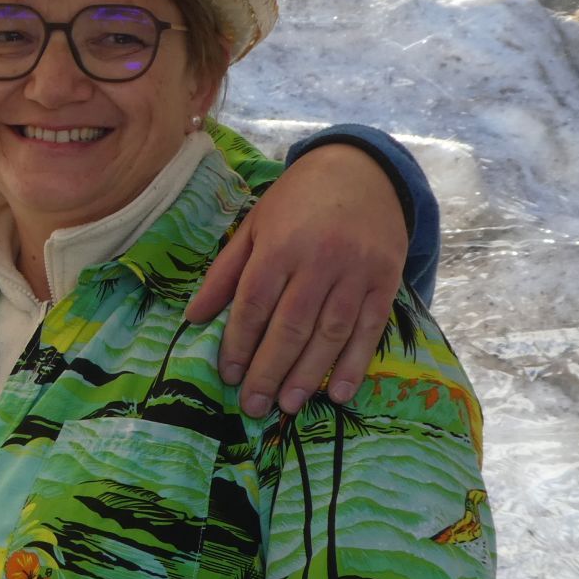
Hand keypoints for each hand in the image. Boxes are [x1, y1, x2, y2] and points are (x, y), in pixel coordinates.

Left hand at [185, 144, 407, 416]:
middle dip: (269, 370)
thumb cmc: (297, 202)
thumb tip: (193, 317)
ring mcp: (356, 272)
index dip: (239, 344)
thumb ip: (224, 273)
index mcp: (278, 246)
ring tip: (288, 406)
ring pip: (330, 333)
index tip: (228, 376)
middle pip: (290, 326)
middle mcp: (318, 260)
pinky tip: (338, 393)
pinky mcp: (385, 281)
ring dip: (308, 375)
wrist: (362, 172)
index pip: (254, 305)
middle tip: (254, 406)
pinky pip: (369, 330)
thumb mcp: (253, 226)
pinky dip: (354, 364)